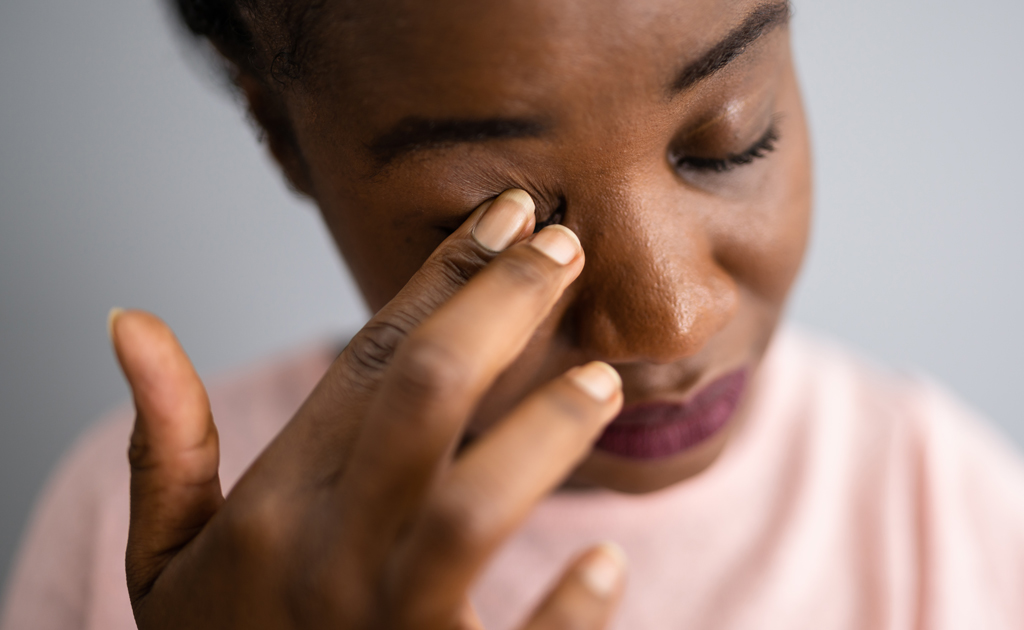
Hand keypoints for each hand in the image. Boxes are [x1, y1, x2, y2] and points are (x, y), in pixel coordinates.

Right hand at [110, 189, 626, 628]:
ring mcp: (383, 629)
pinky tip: (602, 565)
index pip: (368, 364)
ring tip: (600, 383)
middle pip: (424, 398)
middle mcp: (325, 556)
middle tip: (565, 247)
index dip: (442, 278)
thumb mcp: (166, 561)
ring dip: (540, 435)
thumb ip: (167, 448)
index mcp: (271, 508)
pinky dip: (562, 612)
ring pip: (469, 510)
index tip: (507, 214)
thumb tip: (132, 323)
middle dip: (499, 309)